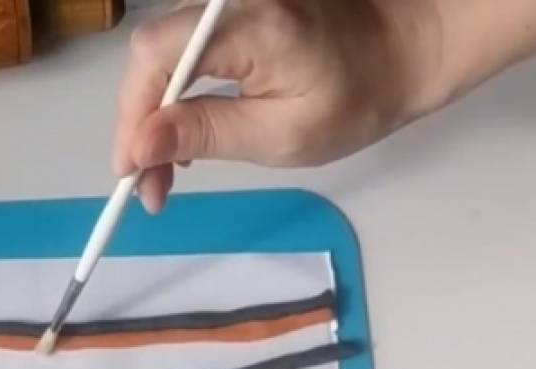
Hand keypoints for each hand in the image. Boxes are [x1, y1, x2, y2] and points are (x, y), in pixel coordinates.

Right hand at [114, 0, 535, 212]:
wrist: (405, 50)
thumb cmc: (356, 98)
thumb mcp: (281, 134)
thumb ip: (205, 134)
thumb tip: (139, 147)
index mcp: (246, 25)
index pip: (155, 58)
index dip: (131, 116)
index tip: (131, 174)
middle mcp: (228, 2)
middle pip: (150, 54)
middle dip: (139, 122)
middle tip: (147, 184)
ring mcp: (228, 3)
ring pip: (161, 55)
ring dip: (154, 113)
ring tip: (164, 170)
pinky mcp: (231, 11)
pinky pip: (182, 50)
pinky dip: (175, 94)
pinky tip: (182, 134)